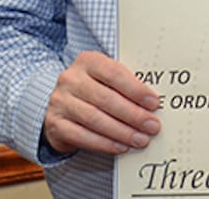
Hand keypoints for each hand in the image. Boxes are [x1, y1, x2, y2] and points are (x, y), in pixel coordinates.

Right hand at [44, 51, 160, 154]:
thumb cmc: (95, 89)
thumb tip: (154, 105)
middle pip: (106, 99)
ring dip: (122, 132)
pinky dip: (104, 144)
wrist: (63, 104)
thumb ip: (127, 86)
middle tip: (152, 126)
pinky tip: (121, 146)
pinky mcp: (54, 124)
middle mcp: (70, 79)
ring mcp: (59, 102)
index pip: (114, 74)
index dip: (136, 90)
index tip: (154, 103)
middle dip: (133, 115)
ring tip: (141, 139)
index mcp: (88, 61)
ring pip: (94, 119)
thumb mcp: (108, 80)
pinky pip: (81, 136)